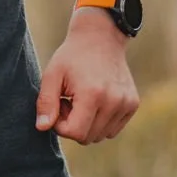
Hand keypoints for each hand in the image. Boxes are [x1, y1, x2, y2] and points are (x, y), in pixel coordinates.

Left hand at [35, 7, 138, 144]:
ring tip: (82, 100)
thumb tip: (42, 128)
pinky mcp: (133, 104)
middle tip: (69, 101)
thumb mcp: (52, 75)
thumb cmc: (72, 57)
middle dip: (73, 125)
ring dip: (87, 124)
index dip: (60, 125)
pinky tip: (95, 101)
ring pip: (101, 136)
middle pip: (88, 138)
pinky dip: (101, 122)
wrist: (100, 38)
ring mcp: (127, 104)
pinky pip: (113, 129)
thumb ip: (46, 102)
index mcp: (93, 94)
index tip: (59, 105)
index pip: (75, 133)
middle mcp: (114, 101)